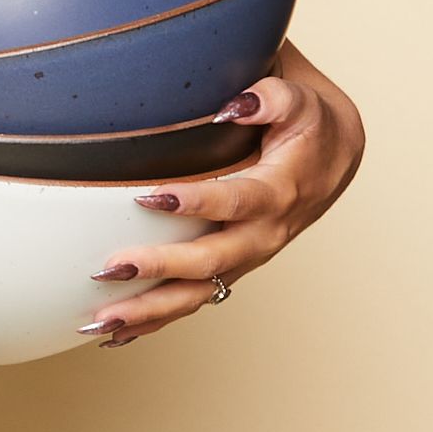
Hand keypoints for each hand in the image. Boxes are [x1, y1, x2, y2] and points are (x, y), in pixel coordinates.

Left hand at [81, 41, 366, 346]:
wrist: (334, 153)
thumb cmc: (306, 119)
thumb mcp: (299, 97)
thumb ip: (272, 97)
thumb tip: (238, 103)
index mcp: (280, 190)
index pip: (236, 200)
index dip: (196, 201)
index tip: (148, 196)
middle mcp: (264, 233)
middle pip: (212, 261)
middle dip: (159, 269)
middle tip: (108, 269)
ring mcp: (247, 257)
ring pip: (199, 295)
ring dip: (149, 311)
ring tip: (98, 322)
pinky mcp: (232, 267)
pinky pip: (194, 300)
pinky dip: (155, 321)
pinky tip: (114, 334)